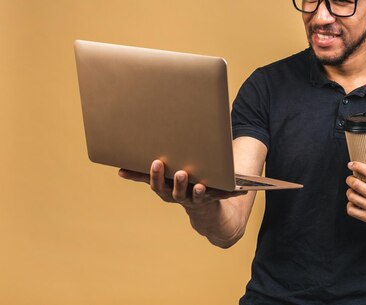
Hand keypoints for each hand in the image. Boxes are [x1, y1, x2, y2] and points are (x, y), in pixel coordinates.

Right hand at [119, 160, 246, 210]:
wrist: (204, 209)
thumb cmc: (178, 187)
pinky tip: (239, 190)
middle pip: (177, 193)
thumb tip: (119, 170)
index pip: (159, 185)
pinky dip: (231, 193)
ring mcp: (199, 199)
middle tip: (180, 172)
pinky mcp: (215, 198)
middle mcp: (182, 198)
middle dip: (178, 183)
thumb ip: (142, 175)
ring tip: (200, 185)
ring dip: (199, 192)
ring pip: (197, 197)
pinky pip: (224, 196)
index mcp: (167, 191)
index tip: (157, 162)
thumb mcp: (162, 181)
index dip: (157, 176)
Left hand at [346, 156, 365, 231]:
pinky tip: (353, 203)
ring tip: (352, 190)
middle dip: (349, 179)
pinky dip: (349, 205)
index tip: (351, 164)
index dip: (358, 166)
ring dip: (349, 192)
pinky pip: (352, 211)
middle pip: (357, 185)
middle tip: (350, 178)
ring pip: (352, 197)